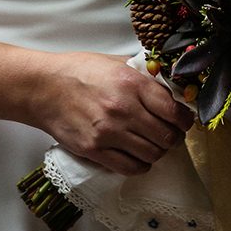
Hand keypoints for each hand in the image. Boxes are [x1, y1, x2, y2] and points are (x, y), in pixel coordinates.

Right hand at [32, 51, 193, 176]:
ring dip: (159, 152)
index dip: (185, 119)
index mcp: (132, 84)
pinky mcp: (95, 151)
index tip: (185, 121)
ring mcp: (108, 133)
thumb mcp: (116, 62)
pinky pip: (130, 167)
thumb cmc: (80, 71)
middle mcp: (123, 110)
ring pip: (151, 154)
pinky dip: (141, 165)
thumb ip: (143, 75)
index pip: (172, 110)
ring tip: (156, 145)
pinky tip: (141, 158)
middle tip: (173, 135)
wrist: (44, 88)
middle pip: (165, 136)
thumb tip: (168, 85)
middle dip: (174, 138)